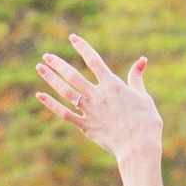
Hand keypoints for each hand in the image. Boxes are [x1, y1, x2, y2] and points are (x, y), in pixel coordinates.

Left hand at [35, 37, 167, 185]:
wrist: (138, 147)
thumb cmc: (146, 123)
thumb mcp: (144, 97)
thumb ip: (137, 78)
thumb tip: (141, 60)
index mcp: (113, 85)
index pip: (94, 61)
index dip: (82, 47)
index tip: (72, 38)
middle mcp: (97, 95)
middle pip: (73, 75)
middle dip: (58, 64)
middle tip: (46, 56)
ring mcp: (89, 111)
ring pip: (65, 91)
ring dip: (51, 79)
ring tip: (40, 68)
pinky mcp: (85, 126)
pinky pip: (64, 113)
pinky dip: (51, 104)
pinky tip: (40, 95)